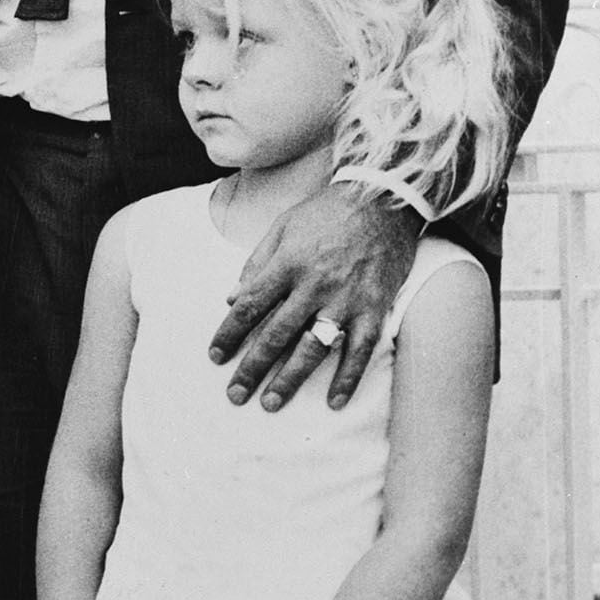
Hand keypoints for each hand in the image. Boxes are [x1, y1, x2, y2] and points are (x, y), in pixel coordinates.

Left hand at [209, 183, 420, 411]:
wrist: (384, 197)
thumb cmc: (328, 210)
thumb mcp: (282, 227)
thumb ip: (256, 263)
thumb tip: (230, 298)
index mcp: (286, 264)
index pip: (249, 307)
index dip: (229, 334)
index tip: (215, 357)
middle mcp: (312, 285)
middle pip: (275, 335)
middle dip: (252, 368)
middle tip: (235, 395)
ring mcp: (345, 299)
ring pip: (312, 348)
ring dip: (289, 379)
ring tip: (271, 403)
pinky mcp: (374, 307)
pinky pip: (359, 350)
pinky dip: (348, 377)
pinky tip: (334, 401)